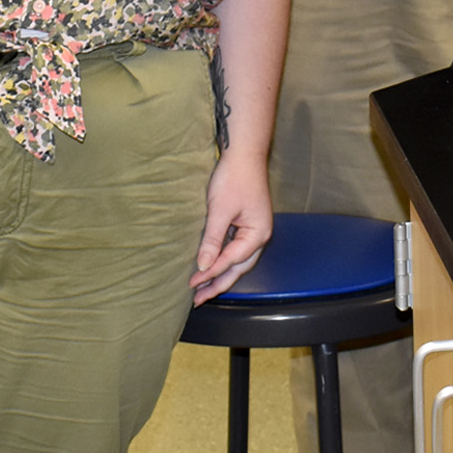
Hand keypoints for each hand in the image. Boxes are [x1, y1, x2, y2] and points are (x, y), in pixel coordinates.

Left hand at [190, 150, 272, 304]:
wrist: (244, 154)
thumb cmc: (234, 178)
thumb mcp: (219, 210)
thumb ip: (212, 240)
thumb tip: (203, 266)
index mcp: (258, 234)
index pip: (231, 261)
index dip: (211, 273)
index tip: (192, 284)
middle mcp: (260, 235)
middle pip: (238, 267)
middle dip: (218, 283)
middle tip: (198, 299)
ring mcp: (254, 230)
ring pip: (237, 260)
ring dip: (220, 273)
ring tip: (202, 289)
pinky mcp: (247, 224)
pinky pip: (234, 248)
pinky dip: (222, 258)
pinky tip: (210, 265)